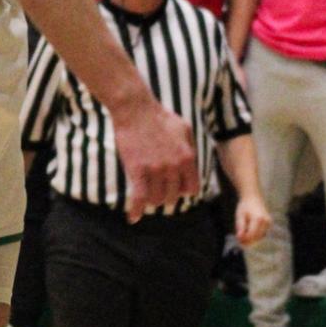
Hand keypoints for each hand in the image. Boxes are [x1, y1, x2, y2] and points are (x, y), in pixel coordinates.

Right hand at [112, 105, 198, 221]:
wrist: (135, 108)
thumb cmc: (159, 116)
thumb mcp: (184, 129)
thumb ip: (191, 148)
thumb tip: (193, 163)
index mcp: (187, 157)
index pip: (191, 189)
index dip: (183, 190)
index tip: (175, 188)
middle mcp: (174, 167)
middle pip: (173, 197)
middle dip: (166, 195)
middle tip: (158, 190)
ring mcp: (155, 170)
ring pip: (157, 199)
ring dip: (152, 199)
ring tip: (146, 195)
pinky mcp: (137, 170)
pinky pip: (139, 198)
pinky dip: (135, 210)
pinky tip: (133, 217)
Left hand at [235, 194, 270, 246]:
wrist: (253, 197)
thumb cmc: (245, 206)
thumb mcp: (240, 216)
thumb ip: (240, 227)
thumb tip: (239, 238)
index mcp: (258, 219)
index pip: (251, 234)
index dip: (244, 239)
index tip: (238, 240)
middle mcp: (265, 221)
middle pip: (257, 237)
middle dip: (248, 241)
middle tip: (239, 241)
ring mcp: (268, 223)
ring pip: (260, 237)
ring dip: (252, 239)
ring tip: (243, 236)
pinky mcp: (269, 224)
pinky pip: (262, 234)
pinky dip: (256, 235)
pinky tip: (249, 232)